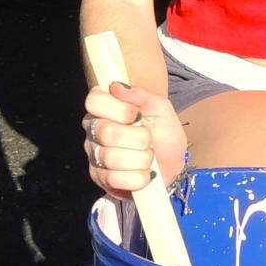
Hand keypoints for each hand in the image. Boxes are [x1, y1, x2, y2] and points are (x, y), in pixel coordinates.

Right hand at [81, 80, 184, 198]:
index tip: (137, 115)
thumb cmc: (163, 133)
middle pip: (105, 132)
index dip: (119, 110)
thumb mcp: (161, 109)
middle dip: (138, 138)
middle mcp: (94, 130)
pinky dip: (137, 178)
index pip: (94, 101)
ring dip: (141, 159)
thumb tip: (116, 87)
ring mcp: (94, 155)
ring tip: (148, 158)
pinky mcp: (100, 178)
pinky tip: (144, 174)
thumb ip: (141, 95)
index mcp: (104, 108)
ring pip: (111, 158)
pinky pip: (113, 178)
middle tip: (149, 140)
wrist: (171, 163)